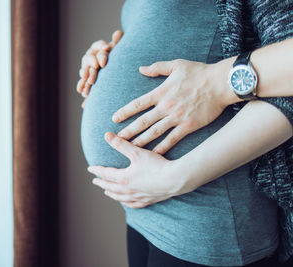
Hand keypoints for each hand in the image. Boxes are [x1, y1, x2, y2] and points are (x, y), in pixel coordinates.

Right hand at [76, 29, 122, 107]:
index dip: (101, 46)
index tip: (106, 48)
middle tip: (97, 65)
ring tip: (88, 79)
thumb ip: (118, 42)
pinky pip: (83, 82)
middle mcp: (90, 57)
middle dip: (93, 61)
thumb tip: (118, 33)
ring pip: (85, 70)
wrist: (115, 72)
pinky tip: (81, 91)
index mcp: (98, 48)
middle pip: (90, 58)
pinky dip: (82, 86)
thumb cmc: (117, 58)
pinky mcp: (87, 79)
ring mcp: (87, 69)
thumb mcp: (118, 50)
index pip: (98, 46)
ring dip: (86, 74)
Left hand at [87, 132, 189, 208]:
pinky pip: (133, 204)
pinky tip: (126, 202)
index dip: (97, 170)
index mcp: (124, 178)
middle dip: (102, 183)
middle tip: (95, 181)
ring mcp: (138, 196)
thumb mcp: (137, 152)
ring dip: (112, 193)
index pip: (106, 174)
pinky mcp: (148, 200)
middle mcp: (128, 190)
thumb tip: (107, 135)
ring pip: (120, 197)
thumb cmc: (156, 165)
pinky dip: (126, 202)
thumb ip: (120, 144)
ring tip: (106, 192)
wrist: (175, 179)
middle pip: (111, 187)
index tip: (90, 169)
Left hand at [111, 59, 236, 153]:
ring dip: (141, 141)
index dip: (125, 111)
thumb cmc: (199, 72)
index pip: (138, 104)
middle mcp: (166, 107)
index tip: (114, 118)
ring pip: (154, 132)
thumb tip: (141, 69)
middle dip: (128, 131)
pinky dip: (162, 147)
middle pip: (143, 121)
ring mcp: (177, 117)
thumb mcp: (176, 64)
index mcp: (161, 92)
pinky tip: (153, 154)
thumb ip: (157, 67)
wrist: (221, 83)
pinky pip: (172, 139)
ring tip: (130, 148)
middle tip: (117, 139)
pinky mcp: (188, 126)